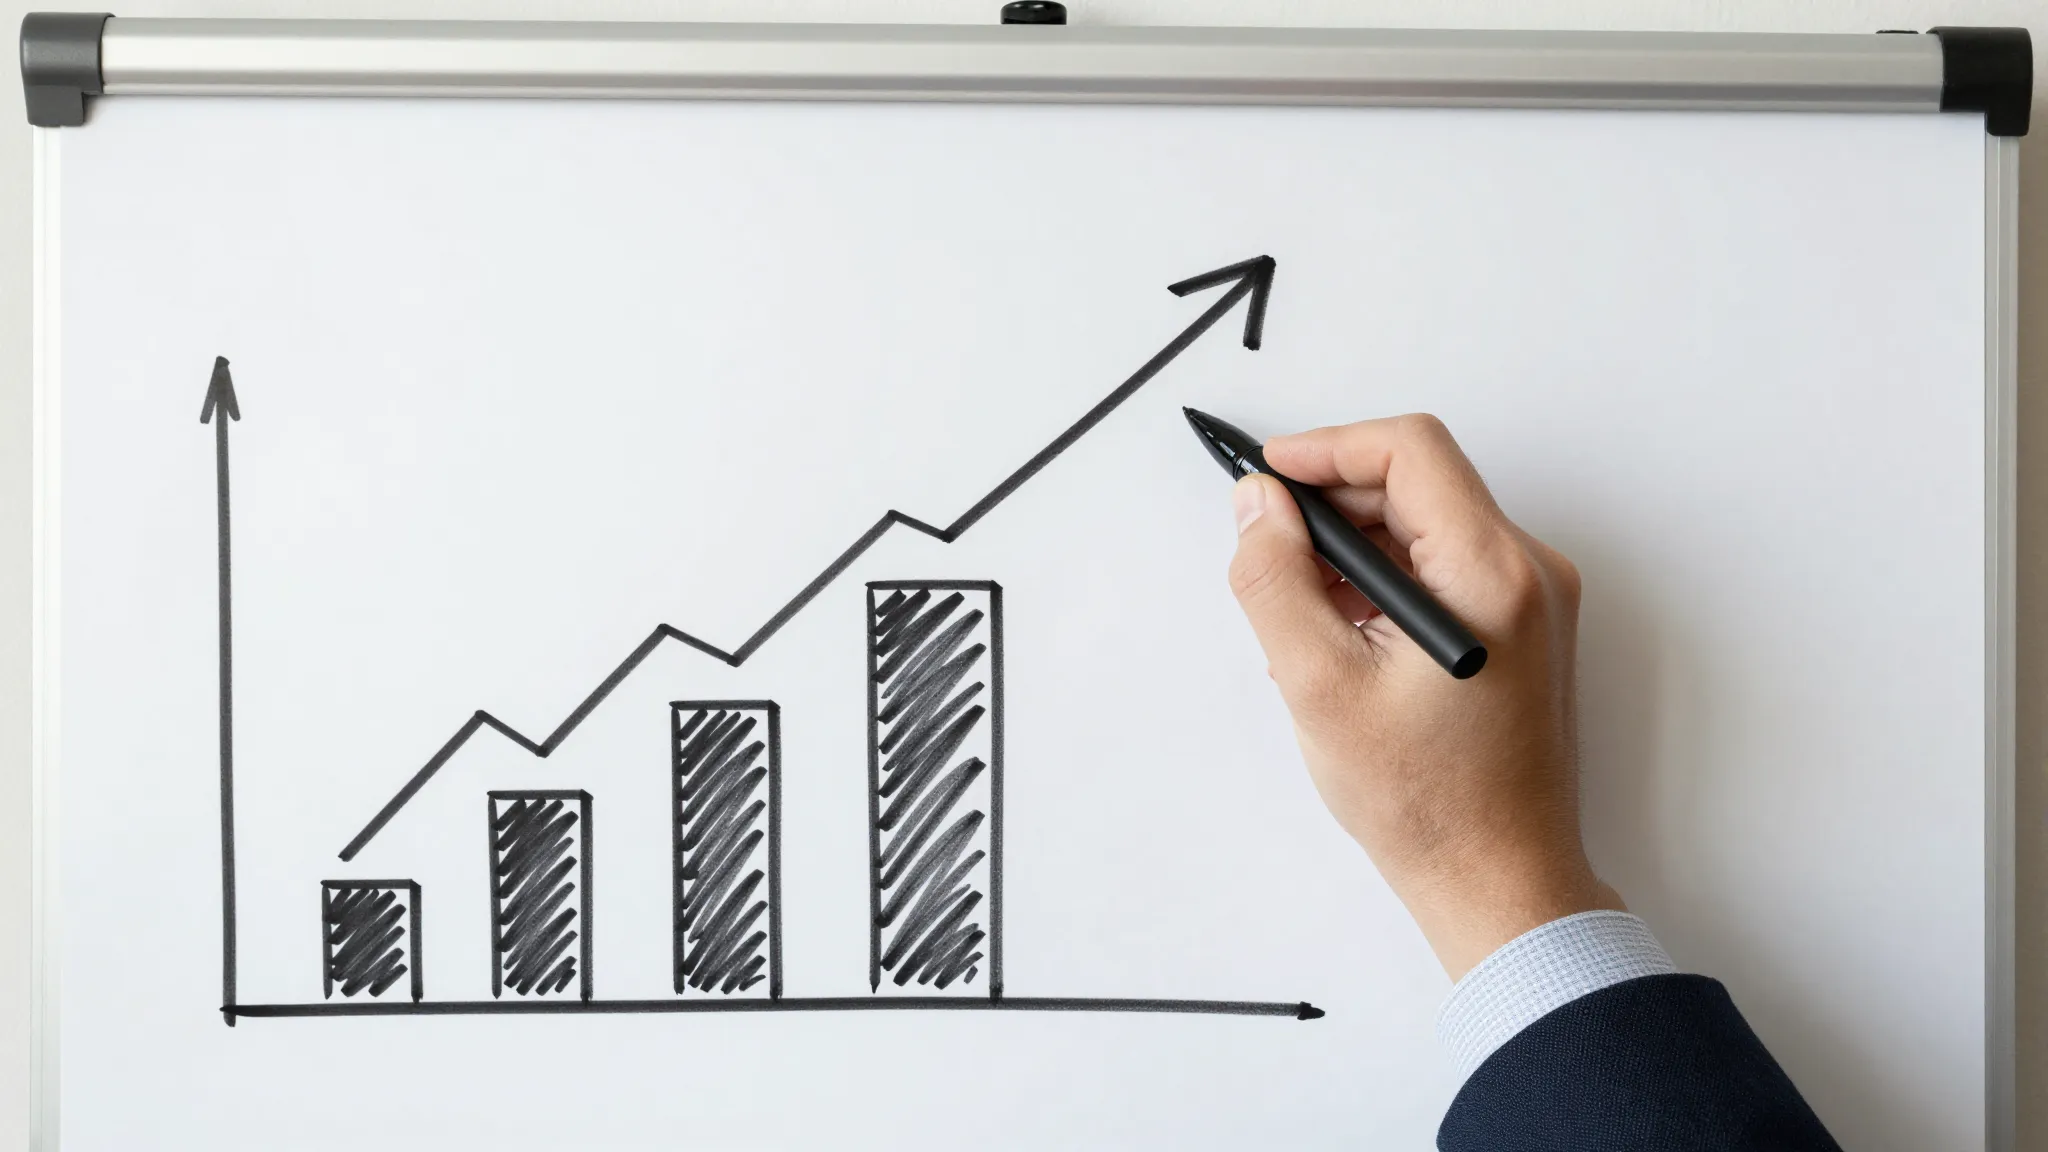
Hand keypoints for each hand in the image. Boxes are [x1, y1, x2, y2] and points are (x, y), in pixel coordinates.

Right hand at [1225, 414, 1620, 979]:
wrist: (1498, 882)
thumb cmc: (1426, 802)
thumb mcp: (1319, 684)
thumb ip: (1276, 579)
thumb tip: (1256, 505)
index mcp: (1492, 572)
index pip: (1410, 450)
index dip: (1327, 448)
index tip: (1267, 475)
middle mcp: (1529, 572)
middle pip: (1418, 482)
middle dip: (1332, 502)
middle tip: (1266, 546)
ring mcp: (1533, 601)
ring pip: (1426, 526)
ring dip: (1354, 547)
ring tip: (1298, 611)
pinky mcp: (1523, 630)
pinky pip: (1443, 568)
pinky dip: (1384, 582)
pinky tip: (1339, 637)